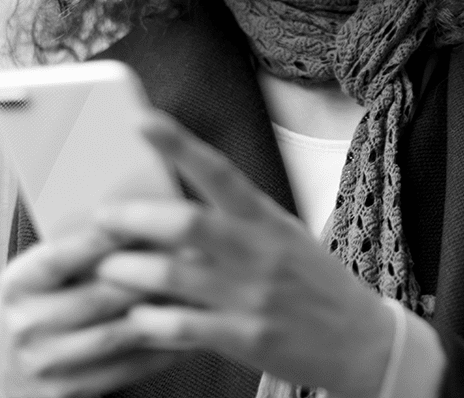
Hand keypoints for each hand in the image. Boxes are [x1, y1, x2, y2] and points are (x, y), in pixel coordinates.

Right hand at [0, 227, 183, 397]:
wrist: (15, 374)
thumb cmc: (40, 308)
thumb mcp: (41, 275)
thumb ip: (77, 251)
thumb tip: (137, 215)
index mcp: (16, 284)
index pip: (60, 257)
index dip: (102, 239)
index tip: (143, 218)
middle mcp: (26, 324)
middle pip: (98, 297)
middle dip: (151, 274)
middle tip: (193, 253)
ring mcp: (46, 362)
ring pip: (118, 334)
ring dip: (163, 312)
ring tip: (198, 289)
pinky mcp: (70, 389)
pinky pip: (128, 368)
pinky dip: (163, 348)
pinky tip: (189, 328)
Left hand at [92, 117, 395, 397]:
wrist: (362, 342)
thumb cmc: (315, 285)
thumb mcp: (284, 238)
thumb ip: (237, 220)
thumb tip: (175, 202)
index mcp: (267, 220)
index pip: (219, 171)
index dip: (178, 144)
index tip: (141, 120)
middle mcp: (259, 252)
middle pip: (185, 223)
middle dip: (132, 218)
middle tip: (101, 218)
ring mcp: (252, 296)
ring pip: (171, 276)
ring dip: (127, 272)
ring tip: (106, 270)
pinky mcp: (246, 338)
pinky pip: (181, 327)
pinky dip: (148, 322)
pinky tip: (135, 320)